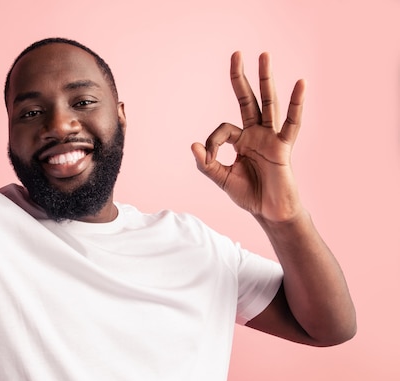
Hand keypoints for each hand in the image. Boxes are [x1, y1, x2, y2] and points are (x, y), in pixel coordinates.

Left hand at [191, 52, 305, 222]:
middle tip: (236, 53)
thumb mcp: (221, 178)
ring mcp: (271, 137)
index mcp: (240, 140)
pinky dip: (297, 104)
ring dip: (266, 80)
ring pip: (268, 104)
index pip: (222, 130)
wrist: (269, 212)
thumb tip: (193, 145)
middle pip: (247, 100)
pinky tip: (300, 84)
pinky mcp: (284, 147)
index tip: (208, 158)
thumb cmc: (248, 194)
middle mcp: (256, 133)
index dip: (211, 143)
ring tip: (263, 55)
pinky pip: (292, 123)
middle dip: (240, 78)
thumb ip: (206, 163)